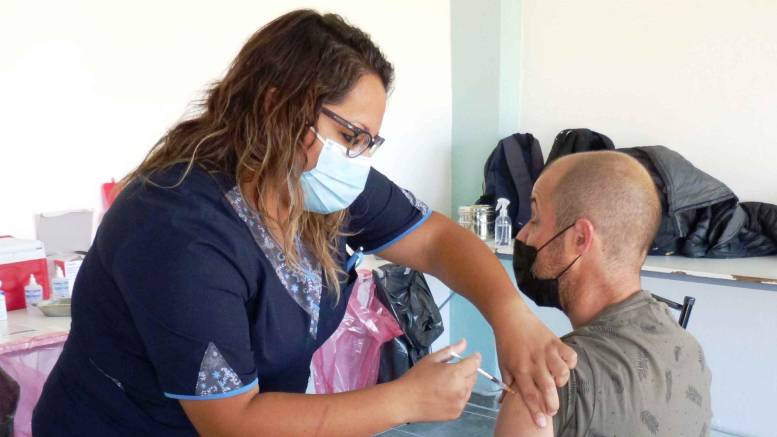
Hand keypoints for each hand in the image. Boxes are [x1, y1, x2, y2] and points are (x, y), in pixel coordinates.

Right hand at [395, 338, 479, 423]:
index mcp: (456, 373)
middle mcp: (462, 389)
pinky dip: (458, 396)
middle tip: (452, 370)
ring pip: (469, 389)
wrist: (405, 401)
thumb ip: (450, 351)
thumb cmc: (416, 377)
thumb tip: (464, 342)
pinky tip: (444, 395)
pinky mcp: (456, 413)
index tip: (473, 356)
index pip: (474, 363)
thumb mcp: (431, 359)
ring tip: (446, 384)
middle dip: (467, 371)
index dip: (475, 358)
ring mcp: (460, 403)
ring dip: (463, 384)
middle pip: (473, 376)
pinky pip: (462, 401)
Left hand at [493, 300, 576, 427]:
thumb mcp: (502, 364)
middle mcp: (534, 362)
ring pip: (562, 372)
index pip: (529, 394)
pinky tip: (564, 365)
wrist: (510, 317)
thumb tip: (504, 401)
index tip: (541, 423)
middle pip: (547, 387)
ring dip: (562, 381)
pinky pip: (570, 355)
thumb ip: (507, 383)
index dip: (536, 410)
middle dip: (552, 403)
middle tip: (552, 410)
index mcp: (520, 369)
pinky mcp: (556, 342)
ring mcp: (546, 351)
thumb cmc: (506, 342)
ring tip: (556, 383)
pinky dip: (571, 363)